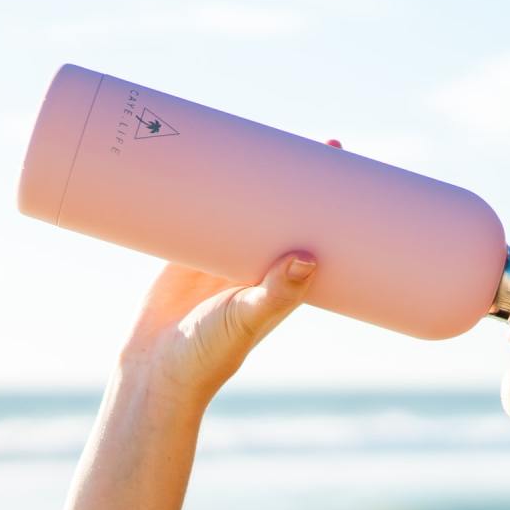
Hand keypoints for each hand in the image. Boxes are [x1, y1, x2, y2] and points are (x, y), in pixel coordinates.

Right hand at [116, 139, 343, 406]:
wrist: (155, 370)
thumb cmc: (209, 355)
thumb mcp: (246, 321)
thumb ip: (275, 294)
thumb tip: (309, 260)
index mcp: (282, 282)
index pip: (319, 236)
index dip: (335, 209)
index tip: (354, 180)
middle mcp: (256, 265)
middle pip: (287, 212)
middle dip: (302, 180)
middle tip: (324, 144)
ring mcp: (220, 254)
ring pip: (246, 206)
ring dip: (258, 177)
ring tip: (272, 139)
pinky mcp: (185, 248)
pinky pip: (201, 209)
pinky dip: (208, 187)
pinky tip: (213, 157)